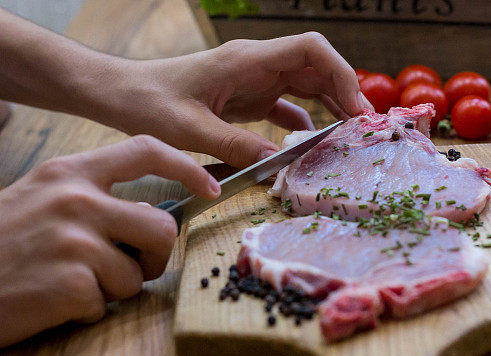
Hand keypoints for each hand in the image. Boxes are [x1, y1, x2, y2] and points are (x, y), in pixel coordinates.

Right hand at [0, 136, 219, 346]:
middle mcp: (76, 200)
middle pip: (162, 227)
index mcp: (70, 174)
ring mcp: (75, 241)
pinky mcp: (71, 284)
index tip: (210, 187)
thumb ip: (92, 199)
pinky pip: (108, 305)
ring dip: (112, 289)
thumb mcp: (39, 199)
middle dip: (152, 256)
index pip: (145, 150)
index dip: (186, 167)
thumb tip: (153, 219)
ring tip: (67, 283)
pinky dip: (85, 311)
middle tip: (126, 268)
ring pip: (137, 275)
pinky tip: (50, 301)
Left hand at [102, 33, 371, 168]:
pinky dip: (307, 123)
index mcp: (247, 61)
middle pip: (317, 67)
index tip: (354, 108)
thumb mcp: (189, 130)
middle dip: (345, 93)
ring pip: (308, 85)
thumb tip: (276, 165)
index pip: (310, 49)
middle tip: (363, 129)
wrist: (122, 96)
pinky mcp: (249, 99)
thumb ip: (235, 145)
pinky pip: (289, 107)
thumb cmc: (148, 103)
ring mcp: (255, 81)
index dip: (341, 73)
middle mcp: (258, 66)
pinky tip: (313, 146)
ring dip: (331, 106)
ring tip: (349, 136)